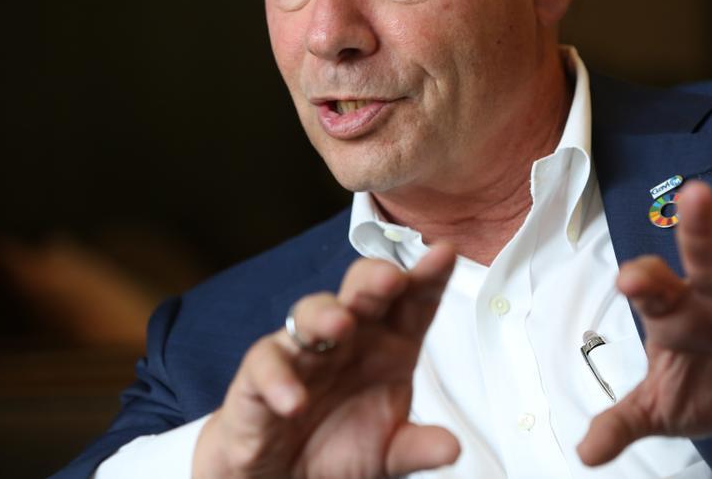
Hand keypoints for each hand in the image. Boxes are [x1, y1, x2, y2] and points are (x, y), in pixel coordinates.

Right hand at [193, 245, 459, 478]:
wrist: (286, 474)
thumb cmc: (340, 444)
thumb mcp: (388, 453)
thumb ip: (417, 447)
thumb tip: (450, 448)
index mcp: (390, 345)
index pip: (413, 302)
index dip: (428, 276)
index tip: (445, 255)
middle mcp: (349, 338)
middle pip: (363, 292)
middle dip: (376, 278)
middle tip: (391, 278)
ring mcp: (304, 351)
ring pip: (311, 313)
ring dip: (325, 315)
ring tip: (340, 325)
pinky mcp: (261, 375)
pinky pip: (266, 364)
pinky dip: (279, 378)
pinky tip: (295, 400)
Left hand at [577, 181, 711, 465]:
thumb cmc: (707, 380)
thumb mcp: (661, 407)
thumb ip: (624, 422)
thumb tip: (585, 453)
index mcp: (676, 308)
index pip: (654, 285)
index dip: (642, 279)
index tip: (628, 279)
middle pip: (706, 257)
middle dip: (699, 227)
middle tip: (696, 194)